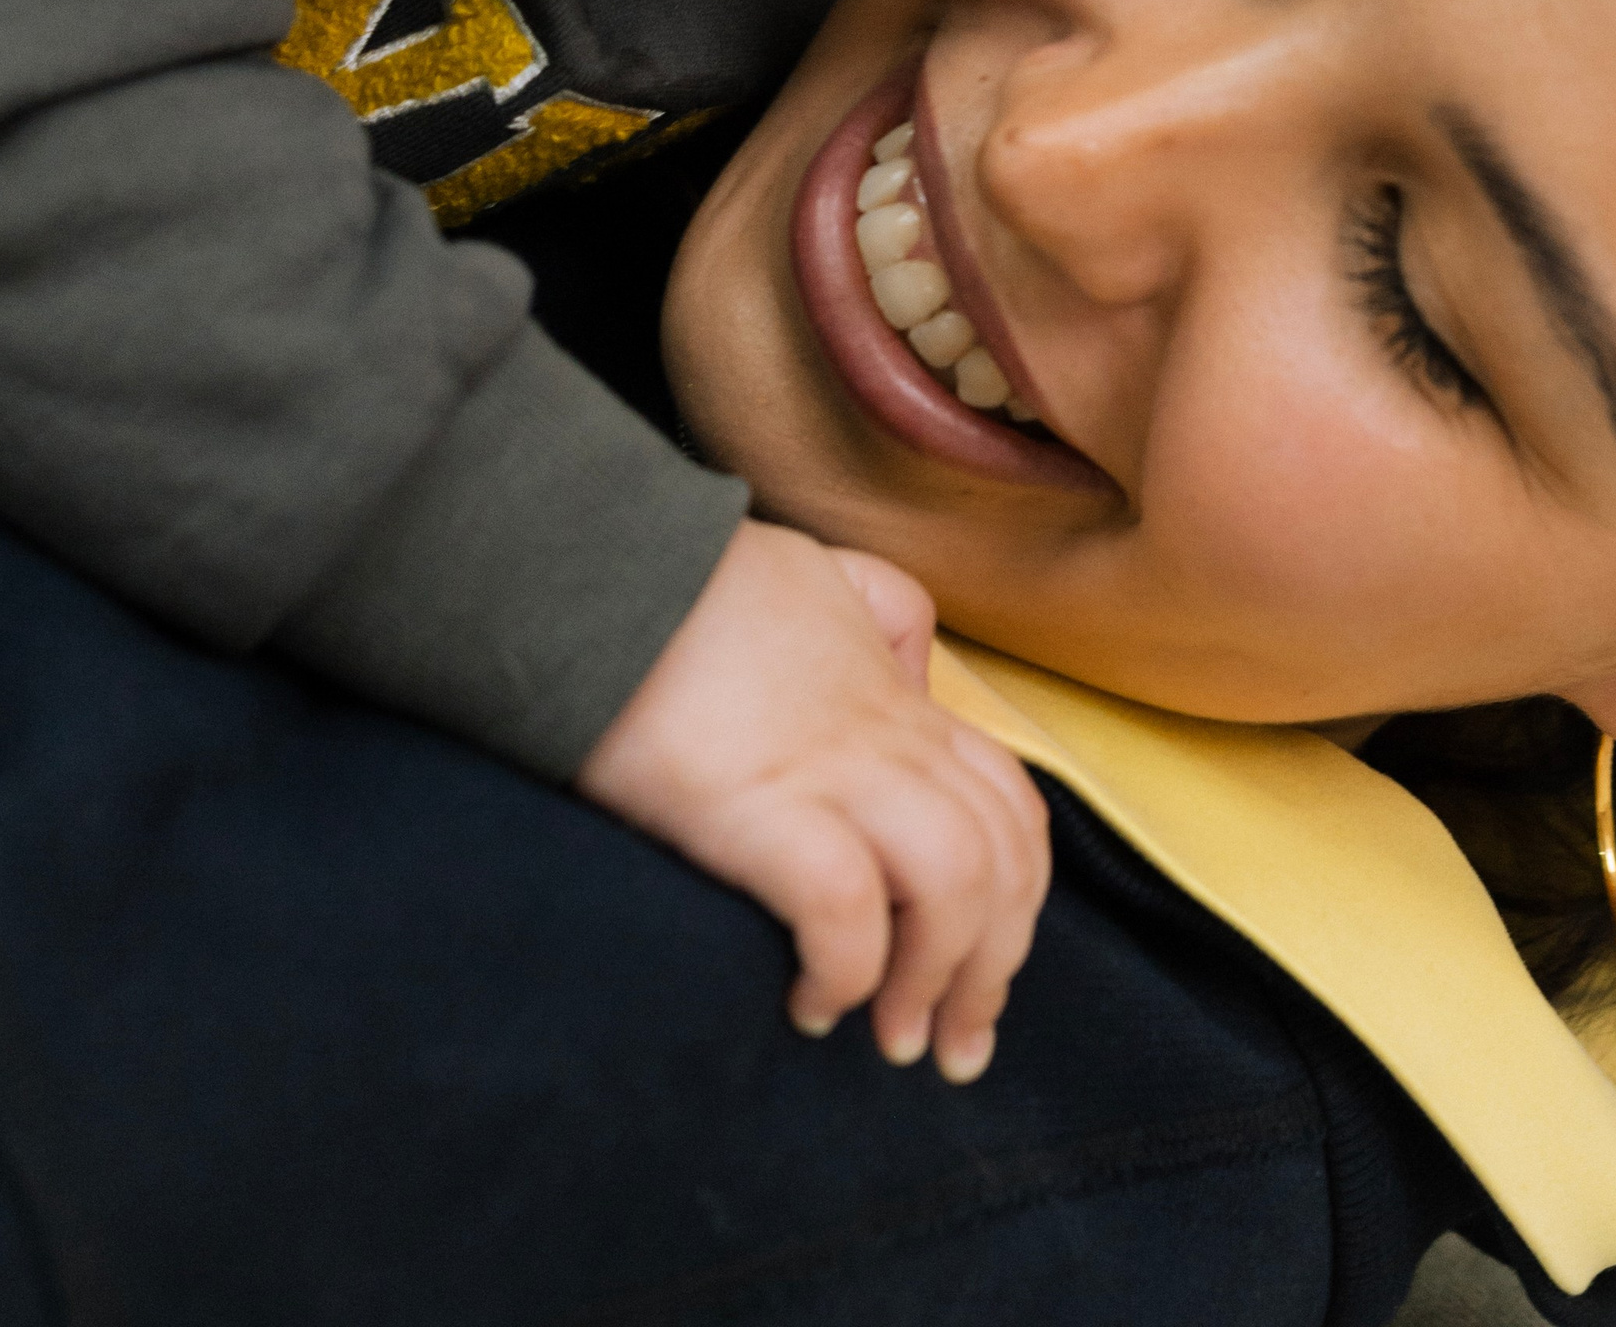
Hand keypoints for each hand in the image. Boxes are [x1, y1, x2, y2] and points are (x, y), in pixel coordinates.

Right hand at [577, 518, 1048, 1083]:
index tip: (983, 970)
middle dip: (997, 967)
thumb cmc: (688, 583)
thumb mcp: (820, 572)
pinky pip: (848, 905)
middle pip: (1001, 858)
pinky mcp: (761, 805)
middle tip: (958, 1044)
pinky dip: (849, 968)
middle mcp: (884, 737)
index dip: (1017, 896)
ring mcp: (830, 769)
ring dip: (938, 979)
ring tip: (896, 1040)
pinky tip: (815, 1004)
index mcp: (896, 697)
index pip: (1009, 802)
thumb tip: (915, 674)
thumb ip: (883, 611)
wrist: (598, 572)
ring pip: (955, 882)